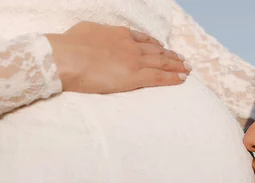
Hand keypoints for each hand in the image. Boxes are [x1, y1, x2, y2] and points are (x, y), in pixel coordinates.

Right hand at [46, 23, 190, 93]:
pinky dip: (172, 77)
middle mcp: (130, 46)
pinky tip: (182, 79)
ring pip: (162, 63)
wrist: (67, 57)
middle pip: (157, 51)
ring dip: (176, 66)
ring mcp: (134, 60)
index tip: (163, 48)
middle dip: (171, 56)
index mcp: (118, 34)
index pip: (143, 39)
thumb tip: (91, 38)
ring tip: (187, 69)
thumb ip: (94, 36)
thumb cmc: (68, 45)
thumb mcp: (84, 32)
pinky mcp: (134, 76)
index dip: (155, 45)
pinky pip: (159, 77)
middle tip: (183, 60)